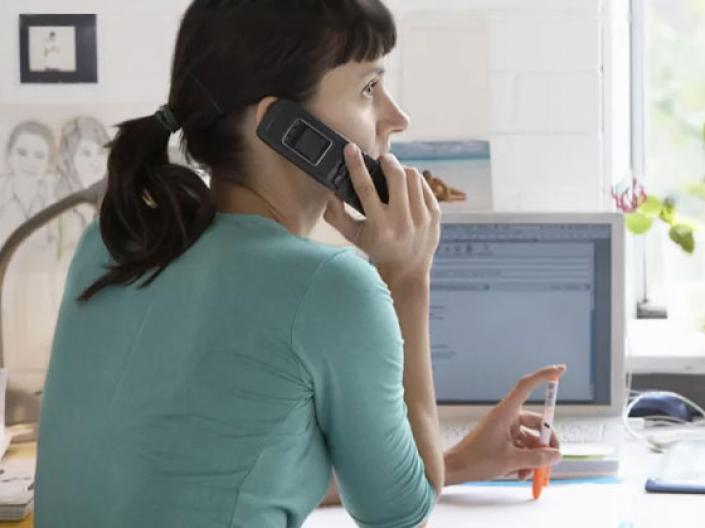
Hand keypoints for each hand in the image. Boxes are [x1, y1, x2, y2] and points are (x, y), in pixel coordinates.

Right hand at [323, 144, 440, 286]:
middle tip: (381, 160)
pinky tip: (406, 187)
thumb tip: (329, 192)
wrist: (409, 269)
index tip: (351, 148)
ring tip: (394, 175)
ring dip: (401, 169)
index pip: (366, 188)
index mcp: (380, 226)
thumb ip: (336, 216)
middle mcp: (403, 222)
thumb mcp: (354, 236)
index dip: (356, 165)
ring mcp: (422, 217)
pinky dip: (413, 180)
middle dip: (387, 161)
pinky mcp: (435, 213)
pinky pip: (424, 184)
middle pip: (396, 175)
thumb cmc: (377, 248)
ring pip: (413, 175)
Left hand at [444, 364, 566, 483]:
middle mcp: (506, 416)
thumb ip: (537, 458)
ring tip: (528, 474)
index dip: (543, 376)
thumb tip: (556, 455)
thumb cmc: (477, 460)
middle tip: (553, 458)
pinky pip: (520, 446)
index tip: (560, 369)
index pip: (526, 386)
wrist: (456, 469)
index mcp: (506, 412)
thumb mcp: (511, 461)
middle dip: (546, 441)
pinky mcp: (501, 439)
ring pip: (529, 438)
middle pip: (536, 422)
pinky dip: (524, 459)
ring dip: (533, 456)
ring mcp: (504, 428)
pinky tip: (520, 474)